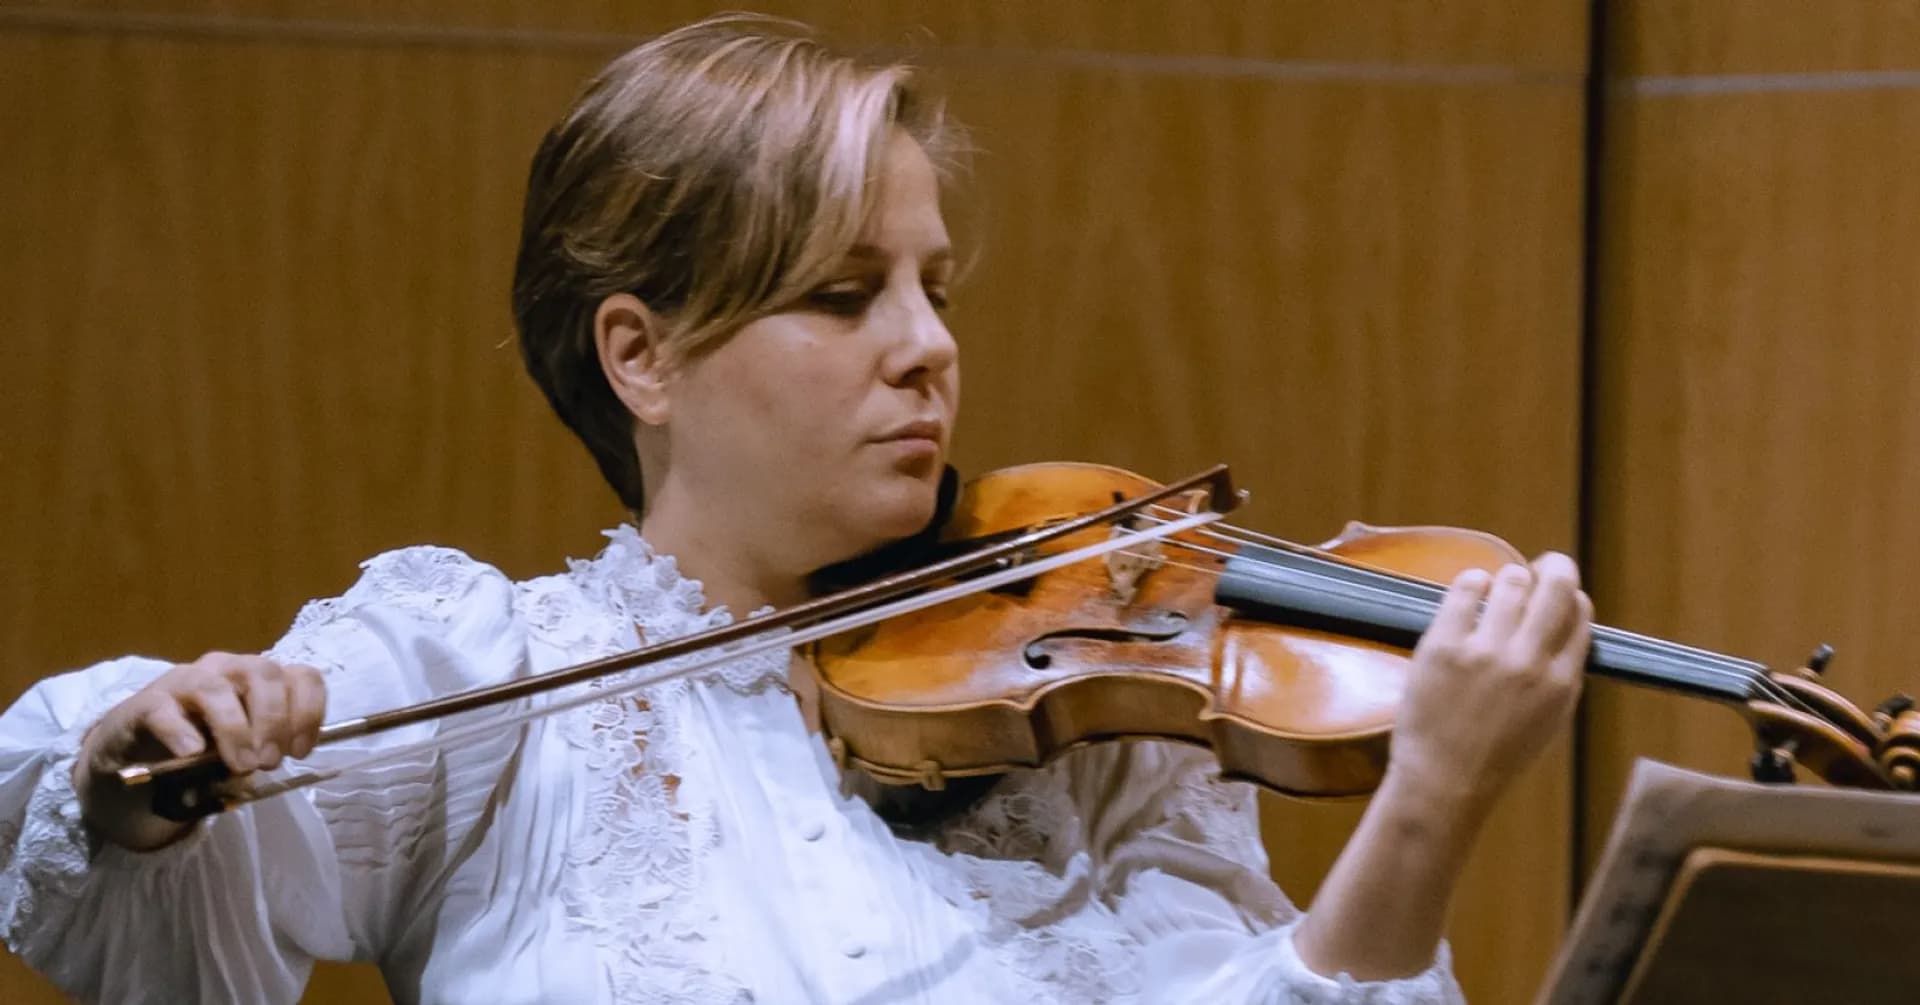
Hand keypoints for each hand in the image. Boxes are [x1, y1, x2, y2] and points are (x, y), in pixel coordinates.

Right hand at [73, 652, 326, 850]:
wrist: (141, 753)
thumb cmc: (206, 747)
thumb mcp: (245, 750)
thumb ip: (264, 749)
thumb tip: (276, 757)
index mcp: (261, 678)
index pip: (301, 676)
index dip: (309, 712)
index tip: (300, 751)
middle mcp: (227, 669)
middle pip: (263, 674)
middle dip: (274, 720)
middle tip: (270, 762)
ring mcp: (185, 680)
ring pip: (215, 688)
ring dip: (234, 728)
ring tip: (241, 765)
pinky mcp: (147, 703)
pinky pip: (164, 710)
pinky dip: (181, 731)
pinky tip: (192, 753)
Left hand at [1385, 553, 1591, 818]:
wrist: (1443, 782)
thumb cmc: (1494, 755)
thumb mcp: (1547, 721)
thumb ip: (1559, 674)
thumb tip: (1567, 623)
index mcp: (1561, 684)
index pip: (1580, 615)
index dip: (1572, 596)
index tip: (1561, 590)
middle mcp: (1528, 663)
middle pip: (1557, 587)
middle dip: (1555, 567)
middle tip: (1543, 565)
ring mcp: (1485, 653)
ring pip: (1511, 581)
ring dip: (1509, 576)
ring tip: (1500, 584)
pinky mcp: (1443, 647)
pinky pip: (1465, 589)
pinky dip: (1472, 580)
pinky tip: (1472, 586)